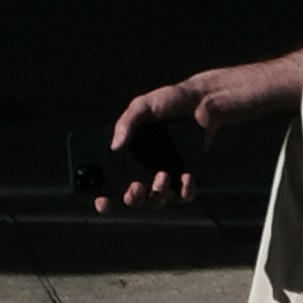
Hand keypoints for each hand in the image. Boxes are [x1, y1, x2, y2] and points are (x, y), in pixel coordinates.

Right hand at [100, 70, 234, 205]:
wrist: (200, 102)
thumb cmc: (167, 102)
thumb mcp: (143, 106)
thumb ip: (127, 122)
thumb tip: (114, 146)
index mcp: (128, 157)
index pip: (110, 186)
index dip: (104, 199)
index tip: (102, 200)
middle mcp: (144, 172)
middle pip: (133, 199)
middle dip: (132, 198)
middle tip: (136, 186)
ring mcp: (165, 178)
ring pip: (157, 201)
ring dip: (157, 194)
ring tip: (163, 174)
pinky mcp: (186, 179)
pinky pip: (184, 196)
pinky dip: (184, 191)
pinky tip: (185, 177)